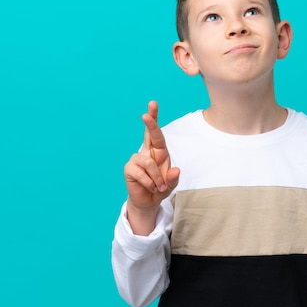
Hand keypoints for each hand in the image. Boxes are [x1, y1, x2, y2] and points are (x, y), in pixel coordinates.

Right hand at [124, 101, 179, 233]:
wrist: (148, 202)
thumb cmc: (160, 189)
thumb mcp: (171, 185)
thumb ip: (174, 178)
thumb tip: (176, 170)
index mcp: (159, 151)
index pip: (157, 133)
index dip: (154, 119)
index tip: (153, 104)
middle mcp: (147, 152)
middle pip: (148, 134)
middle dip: (149, 122)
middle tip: (146, 114)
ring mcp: (136, 159)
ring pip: (149, 162)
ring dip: (157, 177)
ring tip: (159, 187)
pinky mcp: (129, 168)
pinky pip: (141, 172)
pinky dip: (150, 182)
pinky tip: (151, 187)